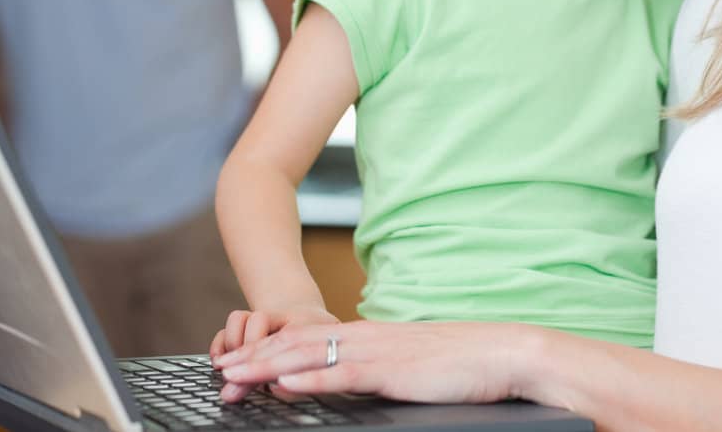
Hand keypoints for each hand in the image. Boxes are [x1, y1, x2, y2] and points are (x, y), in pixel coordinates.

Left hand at [213, 320, 539, 405]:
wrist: (501, 353)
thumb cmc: (462, 364)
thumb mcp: (408, 366)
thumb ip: (376, 370)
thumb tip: (350, 383)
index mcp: (368, 336)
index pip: (306, 341)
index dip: (268, 350)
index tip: (238, 362)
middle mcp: (365, 337)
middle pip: (297, 345)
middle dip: (254, 358)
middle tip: (220, 371)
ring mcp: (377, 352)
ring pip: (309, 356)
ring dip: (267, 366)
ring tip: (234, 376)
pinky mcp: (391, 371)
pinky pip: (342, 374)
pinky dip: (309, 378)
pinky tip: (284, 384)